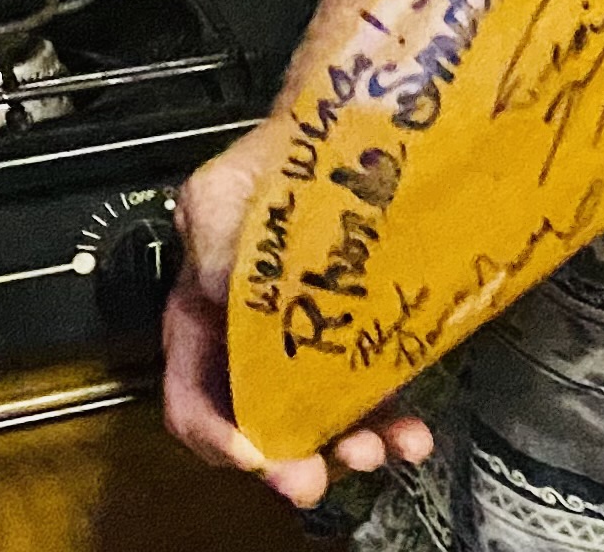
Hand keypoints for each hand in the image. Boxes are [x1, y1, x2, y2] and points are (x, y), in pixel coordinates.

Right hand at [162, 122, 436, 509]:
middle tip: (314, 476)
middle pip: (261, 417)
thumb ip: (208, 257)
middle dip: (289, 455)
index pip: (190, 395)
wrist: (347, 126)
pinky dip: (389, 414)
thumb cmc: (278, 158)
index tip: (253, 453)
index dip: (216, 432)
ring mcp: (307, 338)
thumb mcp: (216, 202)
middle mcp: (250, 336)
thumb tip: (212, 293)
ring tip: (378, 453)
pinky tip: (413, 429)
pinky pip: (367, 385)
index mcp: (202, 312)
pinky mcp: (358, 332)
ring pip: (319, 411)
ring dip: (347, 443)